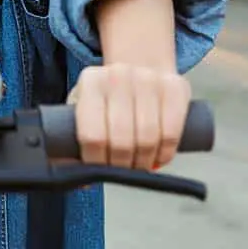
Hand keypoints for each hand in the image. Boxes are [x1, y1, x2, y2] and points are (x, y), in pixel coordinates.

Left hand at [67, 63, 190, 170]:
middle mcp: (118, 75)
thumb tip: (81, 182)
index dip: (96, 162)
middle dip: (122, 165)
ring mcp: (148, 78)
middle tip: (122, 170)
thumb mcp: (84, 111)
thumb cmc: (109, 98)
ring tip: (140, 165)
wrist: (140, 66)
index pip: (92, 135)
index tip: (100, 170)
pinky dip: (165, 153)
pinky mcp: (175, 86)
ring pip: (147, 139)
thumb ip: (72, 144)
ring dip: (144, 162)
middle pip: (121, 140)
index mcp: (91, 82)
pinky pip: (171, 132)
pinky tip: (158, 156)